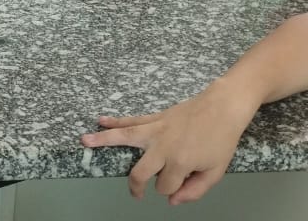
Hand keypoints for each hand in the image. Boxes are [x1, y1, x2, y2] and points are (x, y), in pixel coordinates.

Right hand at [80, 85, 252, 203]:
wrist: (223, 107)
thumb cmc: (222, 140)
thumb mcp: (216, 172)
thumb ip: (194, 191)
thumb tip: (171, 200)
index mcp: (179, 162)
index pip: (165, 187)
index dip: (173, 189)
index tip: (182, 182)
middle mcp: (163, 147)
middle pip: (140, 173)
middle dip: (137, 186)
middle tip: (138, 194)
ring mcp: (156, 130)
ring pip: (125, 137)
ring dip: (102, 140)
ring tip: (84, 141)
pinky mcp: (155, 118)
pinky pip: (132, 120)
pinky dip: (115, 121)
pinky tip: (100, 121)